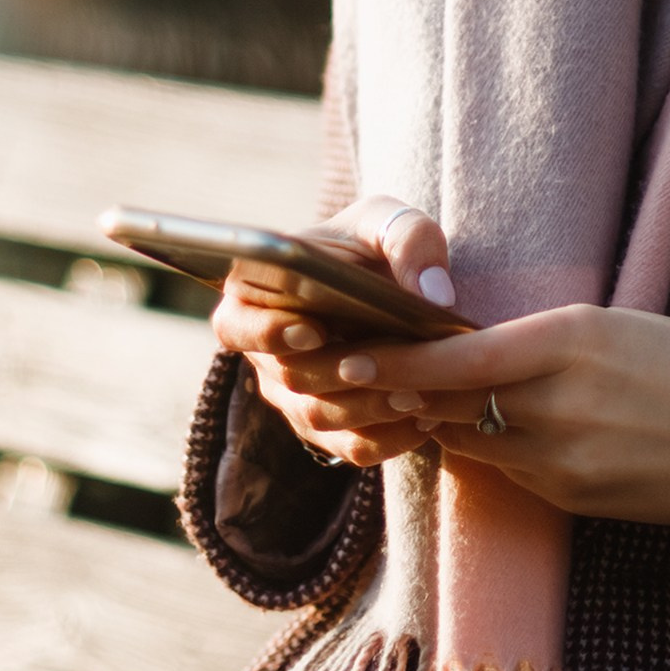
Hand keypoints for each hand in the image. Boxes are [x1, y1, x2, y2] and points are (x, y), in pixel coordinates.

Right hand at [212, 194, 456, 472]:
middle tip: (387, 370)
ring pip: (319, 417)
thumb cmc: (374, 244)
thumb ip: (410, 242)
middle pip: (289, 378)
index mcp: (256, 295)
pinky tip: (428, 420)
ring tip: (418, 395)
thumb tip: (433, 294)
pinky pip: (351, 447)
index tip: (313, 330)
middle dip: (340, 376)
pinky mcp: (330, 427)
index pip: (236, 324)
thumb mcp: (391, 223)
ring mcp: (295, 395)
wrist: (391, 284)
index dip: (267, 332)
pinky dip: (389, 438)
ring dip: (368, 410)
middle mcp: (267, 353)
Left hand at [279, 301, 669, 526]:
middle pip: (451, 402)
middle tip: (355, 378)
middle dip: (403, 394)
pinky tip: (496, 436)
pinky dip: (495, 452)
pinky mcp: (577, 500)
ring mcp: (566, 459)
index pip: (458, 354)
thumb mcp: (625, 327)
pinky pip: (513, 473)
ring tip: (416, 403)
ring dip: (446, 423)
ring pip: (473, 441)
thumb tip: (482, 348)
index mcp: (574, 340)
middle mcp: (561, 402)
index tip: (348, 353)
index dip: (396, 359)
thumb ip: (551, 342)